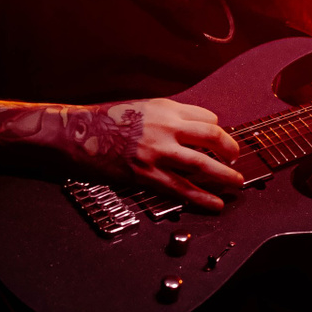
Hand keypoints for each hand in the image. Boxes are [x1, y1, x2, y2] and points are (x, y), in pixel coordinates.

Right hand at [60, 98, 242, 211]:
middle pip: (213, 137)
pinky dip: (202, 198)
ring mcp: (157, 152)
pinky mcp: (146, 175)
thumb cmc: (104, 121)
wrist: (75, 134)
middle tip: (236, 158)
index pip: (207, 118)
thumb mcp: (141, 108)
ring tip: (236, 183)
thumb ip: (166, 118)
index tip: (219, 140)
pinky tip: (215, 204)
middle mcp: (165, 127)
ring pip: (202, 164)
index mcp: (165, 109)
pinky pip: (181, 189)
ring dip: (224, 175)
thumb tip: (188, 131)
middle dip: (231, 149)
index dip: (217, 130)